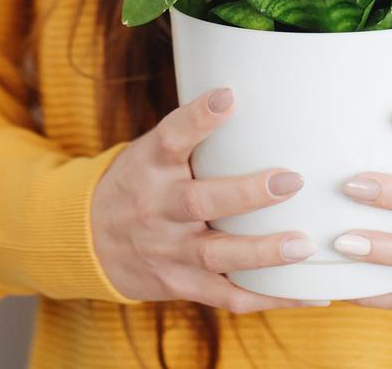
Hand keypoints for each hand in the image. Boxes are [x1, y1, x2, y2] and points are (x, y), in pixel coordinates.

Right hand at [91, 87, 319, 311]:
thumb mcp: (152, 151)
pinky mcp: (180, 284)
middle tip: (291, 181)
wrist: (86, 240)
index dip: (198, 117)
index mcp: (150, 165)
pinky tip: (306, 291)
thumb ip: (194, 134)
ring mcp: (167, 251)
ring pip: (216, 255)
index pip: (171, 136)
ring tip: (303, 245)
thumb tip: (255, 95)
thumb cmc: (139, 182)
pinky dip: (268, 296)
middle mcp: (156, 208)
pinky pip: (227, 296)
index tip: (228, 97)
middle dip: (246, 194)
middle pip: (198, 202)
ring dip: (262, 253)